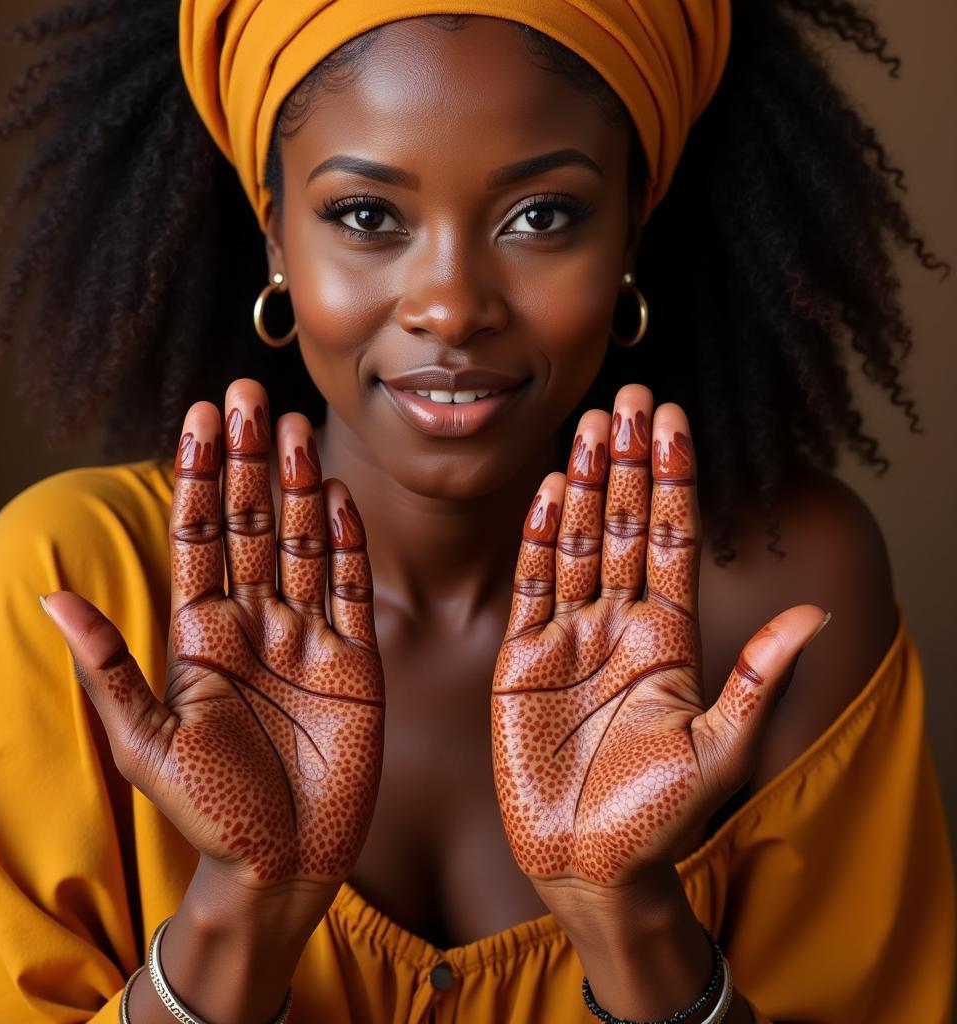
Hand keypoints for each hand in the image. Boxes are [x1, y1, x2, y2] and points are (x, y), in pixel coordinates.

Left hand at [42, 379, 383, 898]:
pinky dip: (349, 543)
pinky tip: (339, 497)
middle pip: (250, 525)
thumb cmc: (210, 813)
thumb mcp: (148, 744)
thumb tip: (50, 594)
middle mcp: (255, 623)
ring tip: (291, 426)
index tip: (200, 418)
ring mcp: (309, 637)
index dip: (198, 476)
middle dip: (247, 460)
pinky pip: (353, 588)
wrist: (283, 867)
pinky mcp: (356, 659)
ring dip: (298, 485)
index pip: (197, 537)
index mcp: (200, 635)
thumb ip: (109, 666)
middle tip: (246, 395)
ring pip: (304, 543)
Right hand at [492, 384, 827, 899]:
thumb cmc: (659, 817)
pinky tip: (553, 493)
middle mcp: (621, 624)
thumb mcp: (721, 749)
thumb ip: (758, 677)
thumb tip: (815, 613)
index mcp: (671, 638)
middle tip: (630, 398)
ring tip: (593, 427)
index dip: (677, 480)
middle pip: (628, 527)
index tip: (675, 421)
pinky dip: (540, 539)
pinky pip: (533, 586)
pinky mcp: (524, 657)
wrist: (588, 864)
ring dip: (588, 485)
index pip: (677, 541)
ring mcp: (570, 636)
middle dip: (631, 462)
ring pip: (580, 543)